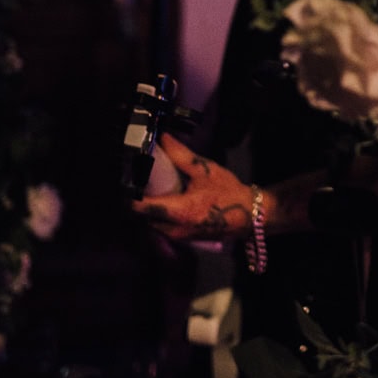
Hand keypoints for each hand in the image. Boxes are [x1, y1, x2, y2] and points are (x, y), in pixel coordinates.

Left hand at [132, 134, 253, 241]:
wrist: (249, 215)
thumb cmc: (227, 192)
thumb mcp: (205, 170)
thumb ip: (181, 155)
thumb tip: (162, 138)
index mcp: (178, 211)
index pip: (139, 208)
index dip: (129, 194)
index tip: (127, 179)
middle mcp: (173, 229)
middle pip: (141, 216)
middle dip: (138, 200)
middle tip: (138, 181)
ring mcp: (177, 237)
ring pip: (150, 223)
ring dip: (147, 208)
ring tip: (149, 189)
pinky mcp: (181, 239)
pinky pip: (160, 227)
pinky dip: (157, 215)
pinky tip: (164, 200)